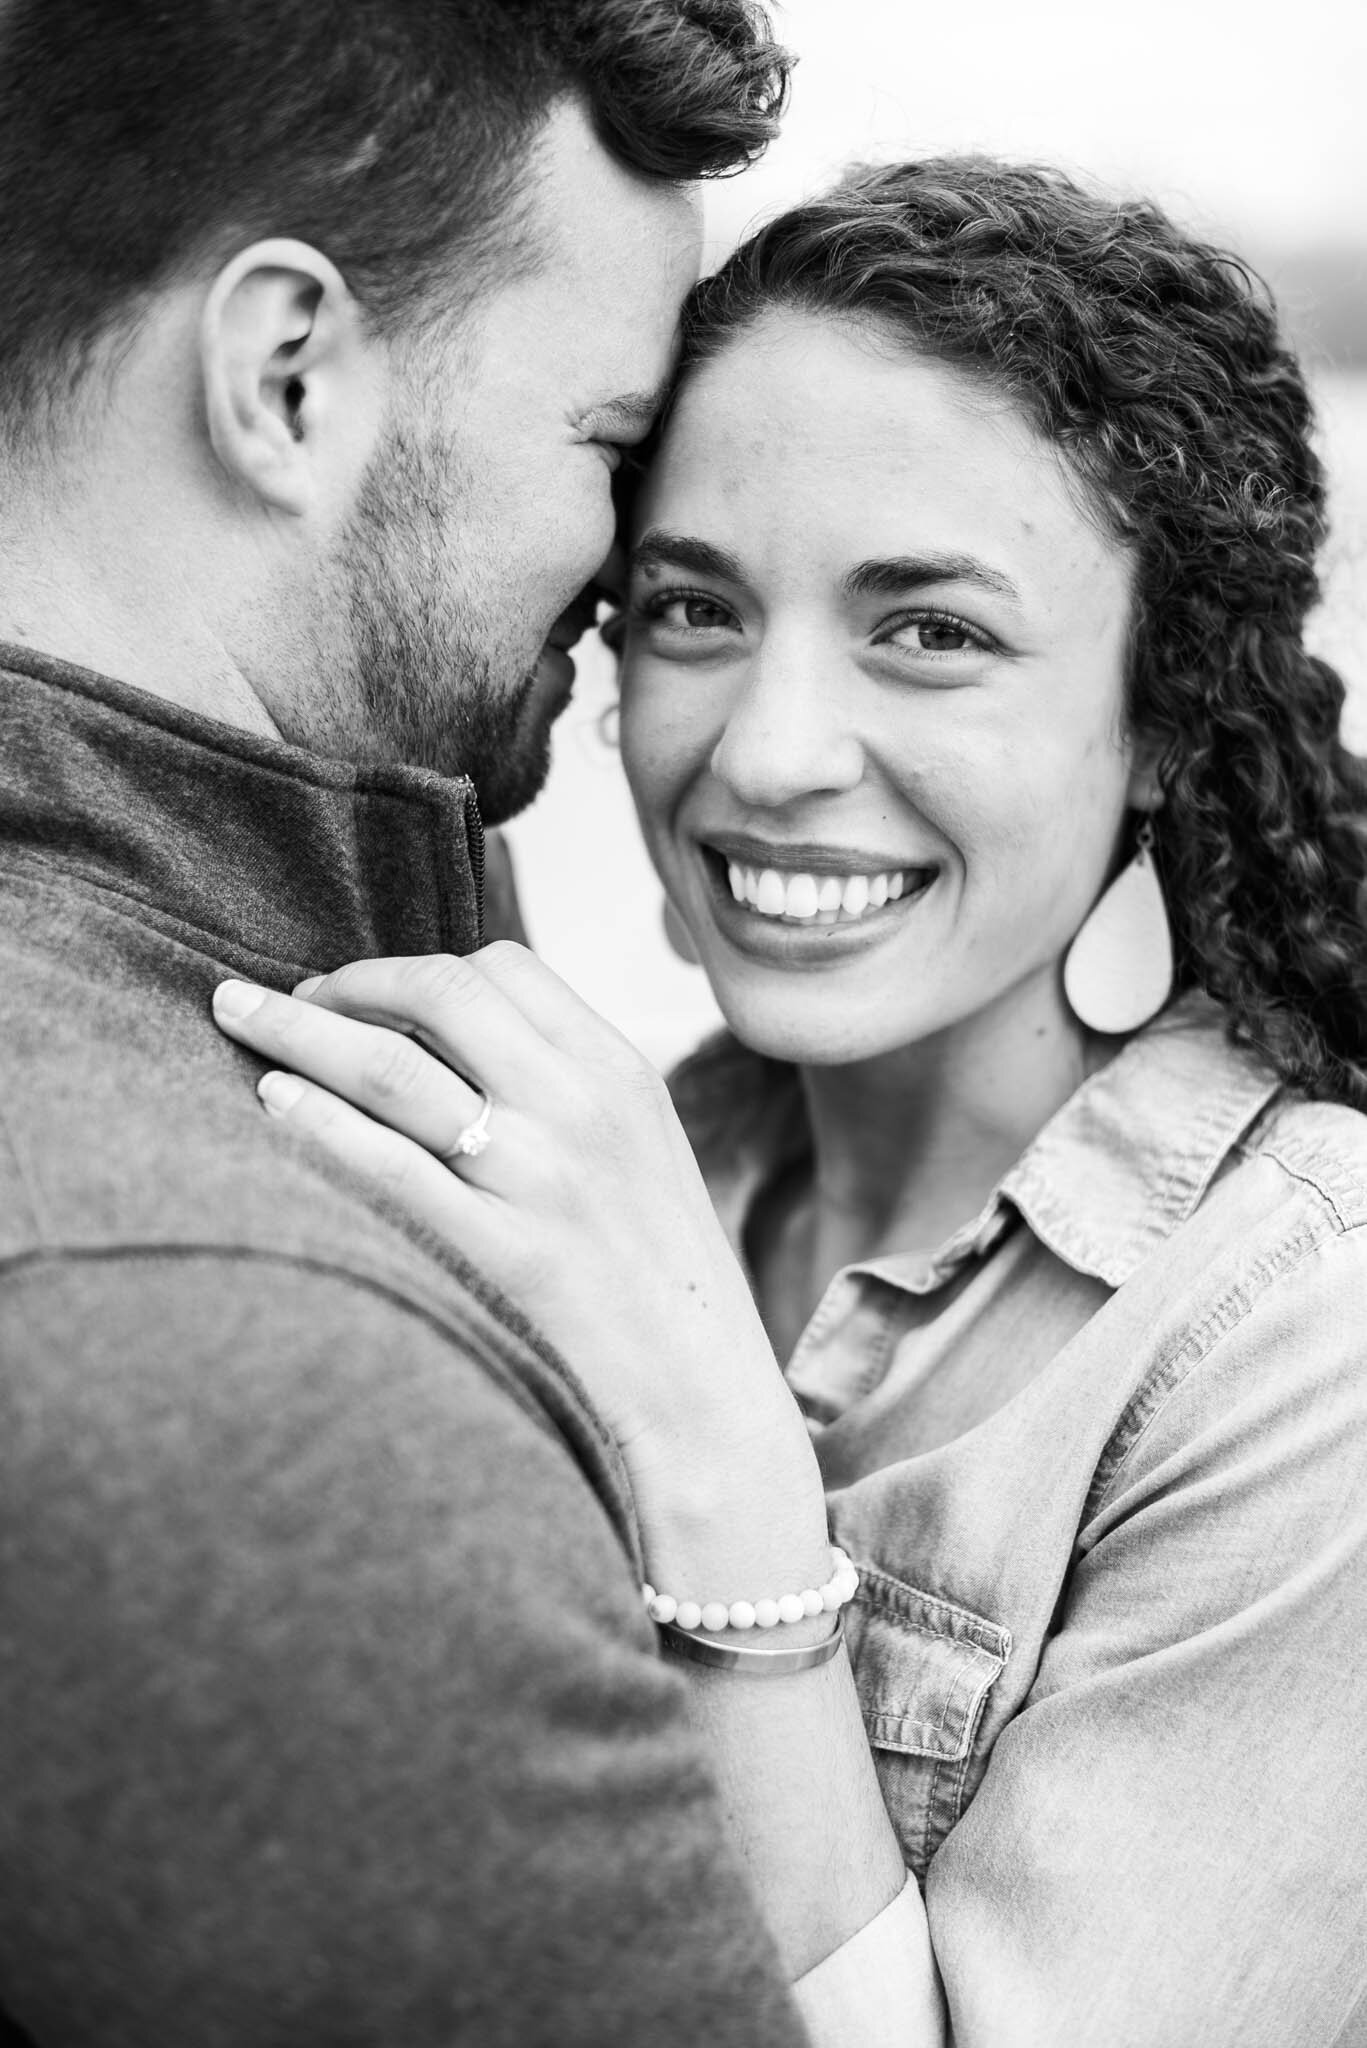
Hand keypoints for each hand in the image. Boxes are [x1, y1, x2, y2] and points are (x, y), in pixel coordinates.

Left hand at [212, 946, 827, 1595]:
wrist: (705, 1388)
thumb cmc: (662, 1269)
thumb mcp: (641, 1143)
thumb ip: (566, 1081)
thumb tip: (458, 1034)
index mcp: (619, 1069)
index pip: (503, 968)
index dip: (413, 967)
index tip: (359, 989)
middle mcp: (582, 1107)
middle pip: (441, 994)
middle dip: (344, 983)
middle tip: (282, 1000)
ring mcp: (543, 1177)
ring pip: (395, 1069)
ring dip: (301, 1032)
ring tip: (240, 1019)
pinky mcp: (508, 1251)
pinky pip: (392, 1167)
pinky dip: (321, 1123)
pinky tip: (274, 1104)